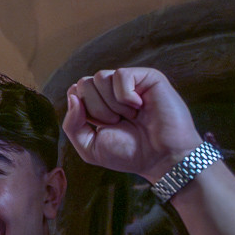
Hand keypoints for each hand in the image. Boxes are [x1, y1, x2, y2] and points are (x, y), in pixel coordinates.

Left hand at [62, 67, 202, 183]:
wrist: (162, 159)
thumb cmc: (129, 154)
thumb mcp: (90, 147)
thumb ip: (72, 125)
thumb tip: (72, 96)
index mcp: (98, 103)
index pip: (75, 92)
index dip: (82, 112)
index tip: (102, 127)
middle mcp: (112, 90)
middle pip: (84, 84)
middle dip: (97, 110)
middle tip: (119, 122)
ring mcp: (130, 82)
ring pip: (99, 78)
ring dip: (112, 105)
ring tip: (131, 116)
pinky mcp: (148, 77)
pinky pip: (121, 75)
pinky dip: (125, 96)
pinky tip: (139, 106)